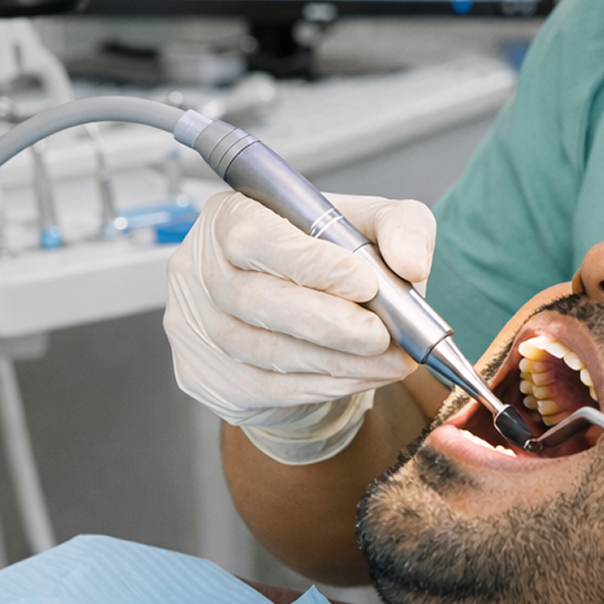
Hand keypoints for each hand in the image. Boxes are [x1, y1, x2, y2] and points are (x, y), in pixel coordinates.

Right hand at [164, 191, 434, 463]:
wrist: (300, 312)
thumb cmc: (333, 257)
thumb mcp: (373, 226)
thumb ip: (401, 227)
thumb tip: (410, 263)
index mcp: (229, 215)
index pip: (255, 237)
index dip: (308, 263)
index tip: (365, 283)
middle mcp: (198, 269)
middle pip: (253, 299)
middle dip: (328, 323)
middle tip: (383, 336)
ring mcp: (193, 327)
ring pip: (264, 351)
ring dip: (336, 361)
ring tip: (391, 361)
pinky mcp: (204, 376)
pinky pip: (268, 387)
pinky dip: (326, 385)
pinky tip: (364, 377)